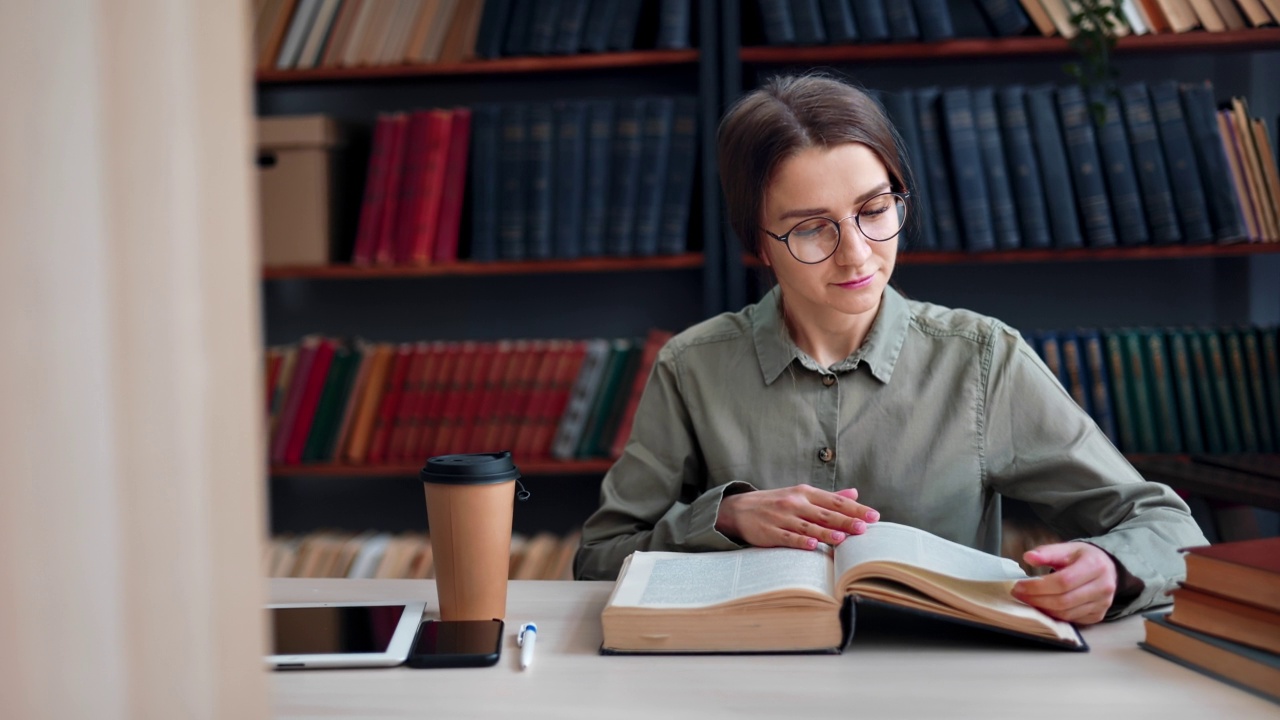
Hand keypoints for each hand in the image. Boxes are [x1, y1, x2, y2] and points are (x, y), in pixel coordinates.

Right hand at [715, 486, 878, 550]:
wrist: (739, 509)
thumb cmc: (776, 503)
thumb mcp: (801, 495)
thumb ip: (828, 497)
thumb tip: (854, 493)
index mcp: (805, 493)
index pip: (835, 500)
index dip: (855, 508)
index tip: (873, 516)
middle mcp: (795, 503)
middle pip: (825, 513)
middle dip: (846, 521)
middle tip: (864, 528)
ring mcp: (782, 517)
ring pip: (808, 526)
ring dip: (825, 532)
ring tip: (842, 538)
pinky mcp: (770, 531)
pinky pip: (788, 537)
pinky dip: (800, 540)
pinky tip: (812, 545)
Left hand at [1011, 541, 1117, 624]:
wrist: (1109, 567)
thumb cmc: (1084, 557)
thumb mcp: (1067, 549)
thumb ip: (1047, 552)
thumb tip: (1029, 557)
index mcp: (1094, 566)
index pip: (1063, 581)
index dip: (1038, 586)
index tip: (1018, 586)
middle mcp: (1103, 587)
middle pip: (1064, 600)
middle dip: (1037, 600)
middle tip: (1019, 595)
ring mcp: (1102, 604)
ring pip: (1067, 613)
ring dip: (1043, 609)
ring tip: (1028, 601)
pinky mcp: (1099, 615)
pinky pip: (1072, 619)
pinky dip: (1054, 616)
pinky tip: (1043, 607)